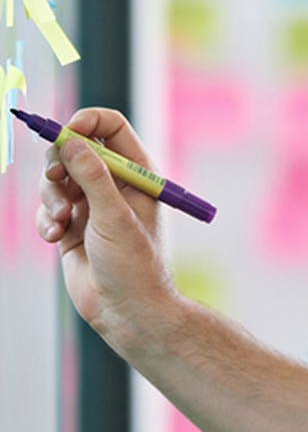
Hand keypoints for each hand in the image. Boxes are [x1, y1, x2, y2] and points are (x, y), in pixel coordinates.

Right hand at [35, 108, 176, 345]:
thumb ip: (92, 176)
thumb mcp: (113, 215)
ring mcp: (91, 204)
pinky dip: (45, 219)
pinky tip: (54, 239)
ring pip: (55, 178)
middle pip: (75, 148)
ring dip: (50, 196)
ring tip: (61, 220)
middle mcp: (114, 184)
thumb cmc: (133, 263)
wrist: (125, 309)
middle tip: (54, 178)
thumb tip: (73, 141)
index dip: (87, 122)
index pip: (111, 128)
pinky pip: (47, 207)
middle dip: (58, 162)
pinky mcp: (70, 225)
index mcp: (137, 173)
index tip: (66, 131)